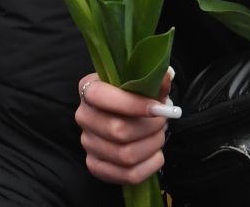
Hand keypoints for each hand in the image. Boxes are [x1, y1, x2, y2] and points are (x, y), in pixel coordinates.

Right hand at [75, 70, 179, 185]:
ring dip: (152, 146)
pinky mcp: (96, 166)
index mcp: (88, 90)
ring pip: (126, 155)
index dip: (132, 104)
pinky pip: (128, 175)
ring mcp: (87, 143)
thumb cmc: (132, 101)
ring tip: (158, 137)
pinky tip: (154, 155)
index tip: (158, 107)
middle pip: (118, 130)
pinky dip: (150, 167)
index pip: (101, 97)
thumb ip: (153, 83)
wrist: (122, 120)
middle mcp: (83, 116)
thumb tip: (166, 75)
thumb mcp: (141, 87)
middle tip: (163, 122)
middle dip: (150, 128)